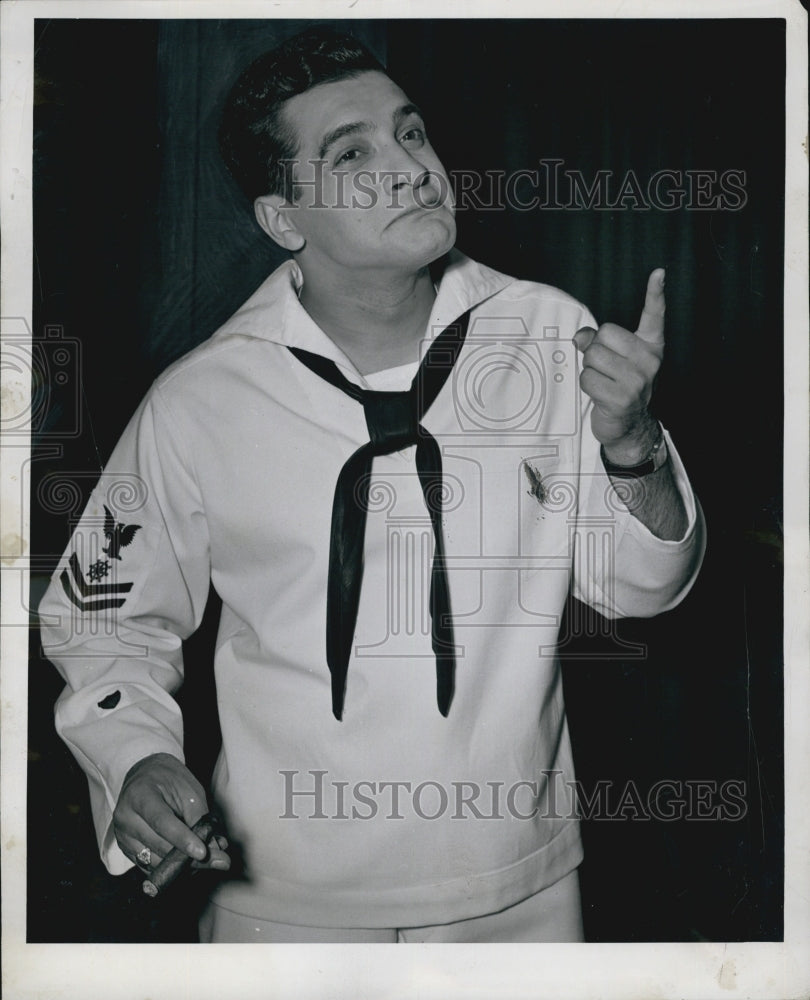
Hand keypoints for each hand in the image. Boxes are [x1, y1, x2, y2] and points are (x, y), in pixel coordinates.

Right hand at [113, 752, 229, 872]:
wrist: (144, 775)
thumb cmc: (169, 780)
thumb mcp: (189, 790)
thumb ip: (200, 819)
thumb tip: (215, 849)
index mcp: (139, 795)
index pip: (162, 823)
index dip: (183, 839)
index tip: (203, 853)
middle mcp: (125, 818)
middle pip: (159, 846)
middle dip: (191, 858)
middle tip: (221, 861)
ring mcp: (122, 836)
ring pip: (155, 862)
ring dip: (183, 865)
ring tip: (207, 858)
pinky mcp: (126, 849)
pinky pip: (150, 866)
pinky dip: (171, 867)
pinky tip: (188, 859)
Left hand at [573, 268, 665, 463]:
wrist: (630, 425)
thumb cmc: (620, 387)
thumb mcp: (615, 359)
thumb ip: (598, 341)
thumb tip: (581, 336)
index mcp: (650, 347)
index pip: (654, 315)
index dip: (656, 293)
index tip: (658, 274)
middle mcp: (648, 361)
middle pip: (604, 335)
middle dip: (595, 350)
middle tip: (605, 367)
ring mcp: (637, 380)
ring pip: (592, 357)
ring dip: (589, 369)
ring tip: (603, 381)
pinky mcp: (622, 398)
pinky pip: (588, 378)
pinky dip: (587, 385)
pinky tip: (600, 394)